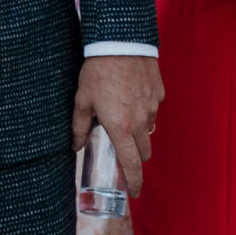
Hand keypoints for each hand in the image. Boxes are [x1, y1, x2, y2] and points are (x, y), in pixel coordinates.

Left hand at [71, 56, 163, 195]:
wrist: (120, 42)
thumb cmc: (97, 71)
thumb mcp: (82, 99)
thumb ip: (79, 126)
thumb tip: (75, 146)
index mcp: (120, 128)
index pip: (131, 165)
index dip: (134, 182)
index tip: (133, 192)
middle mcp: (140, 122)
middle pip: (144, 151)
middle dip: (136, 156)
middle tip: (124, 150)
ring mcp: (152, 107)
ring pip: (149, 129)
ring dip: (140, 131)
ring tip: (125, 116)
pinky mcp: (159, 92)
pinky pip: (154, 108)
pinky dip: (145, 108)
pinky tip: (132, 95)